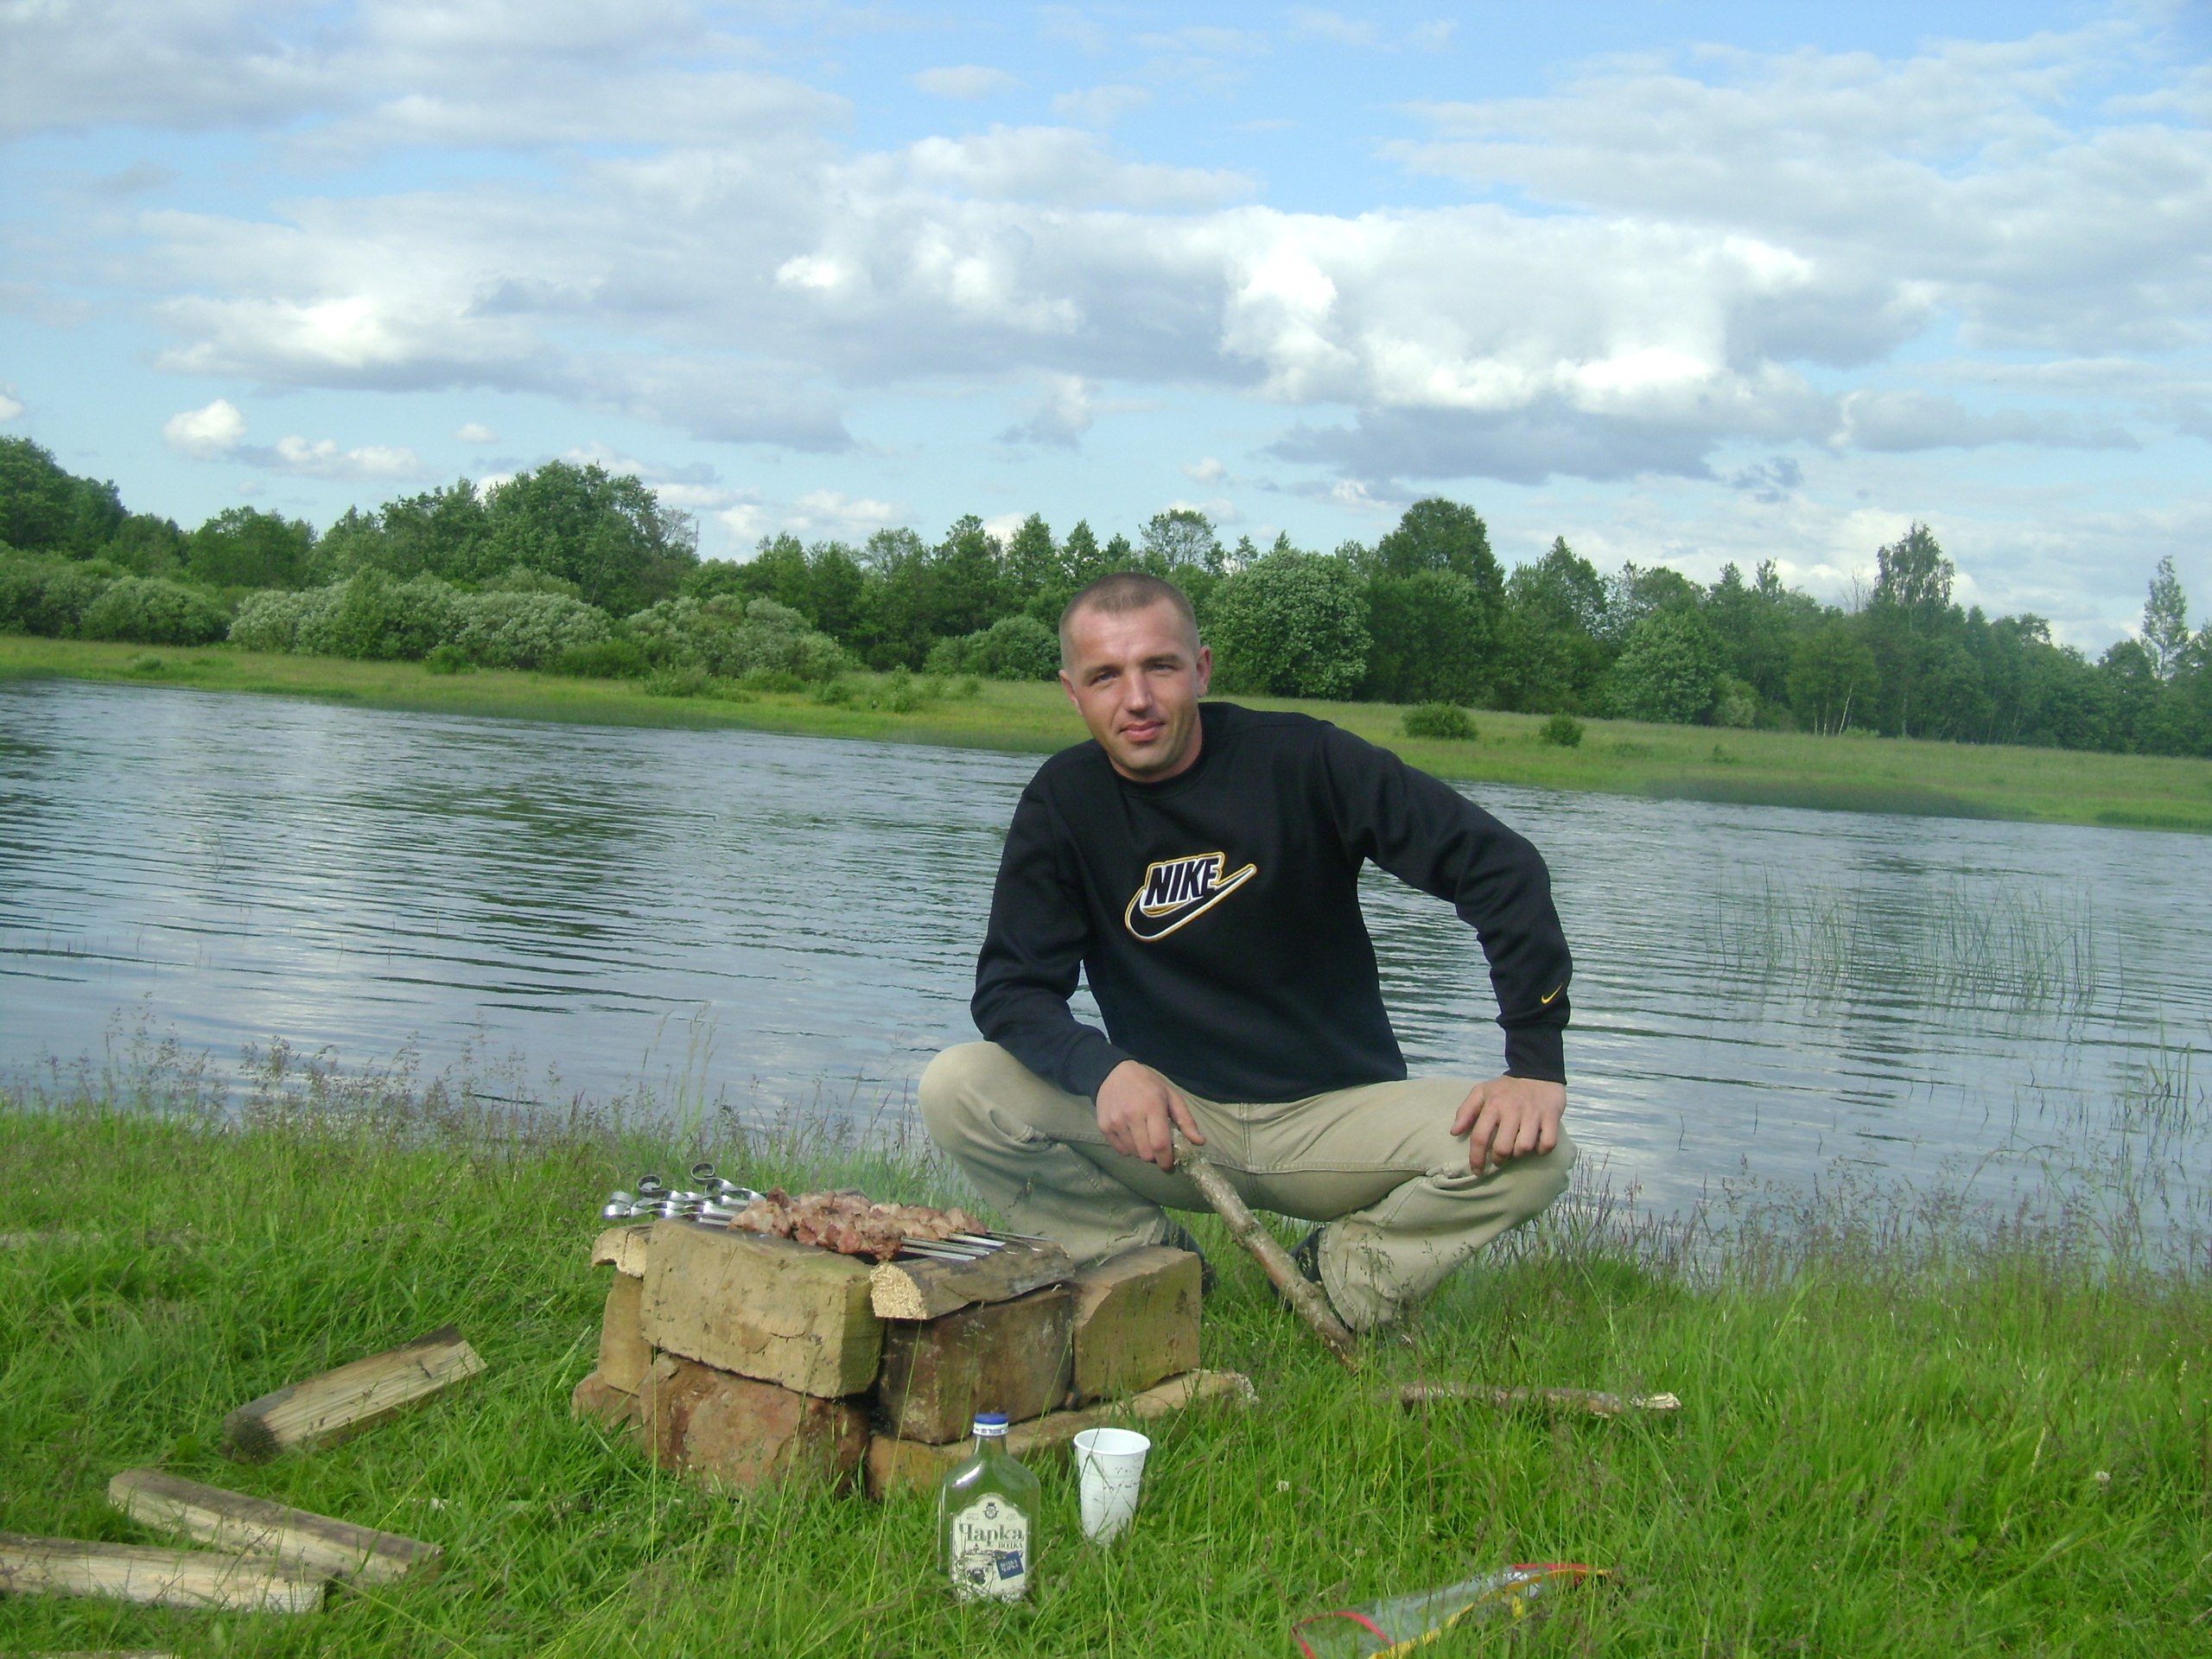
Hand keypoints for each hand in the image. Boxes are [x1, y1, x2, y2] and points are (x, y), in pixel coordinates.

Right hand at [1095, 1060, 1204, 1171]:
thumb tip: (1200, 1142)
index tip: (1170, 1165)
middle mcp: (1131, 1115)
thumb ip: (1186, 1121)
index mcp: (1152, 1106)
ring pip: (1133, 1153)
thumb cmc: (1147, 1085)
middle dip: (1155, 1157)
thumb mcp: (1171, 1097)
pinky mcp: (1103, 1126)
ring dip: (1142, 1152)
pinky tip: (1132, 1135)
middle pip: (1146, 1153)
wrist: (1113, 1073)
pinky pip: (1120, 1150)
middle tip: (1158, 1149)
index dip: (1166, 1159)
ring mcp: (1115, 1122)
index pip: (1159, 1143)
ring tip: (1144, 1138)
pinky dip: (1129, 1148)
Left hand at [1451, 1076, 1565, 1173]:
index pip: (1480, 1137)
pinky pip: (1547, 1144)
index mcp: (1493, 1105)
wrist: (1536, 1071)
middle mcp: (1512, 1110)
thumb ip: (1465, 1111)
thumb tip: (1454, 1132)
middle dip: (1499, 1159)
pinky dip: (1541, 1150)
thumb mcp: (1481, 1092)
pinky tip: (1536, 1146)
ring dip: (1519, 1154)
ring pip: (1524, 1147)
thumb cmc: (1506, 1088)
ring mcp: (1533, 1114)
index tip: (1477, 1170)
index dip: (1476, 1158)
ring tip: (1516, 1150)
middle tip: (1499, 1159)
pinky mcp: (1551, 1117)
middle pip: (1503, 1147)